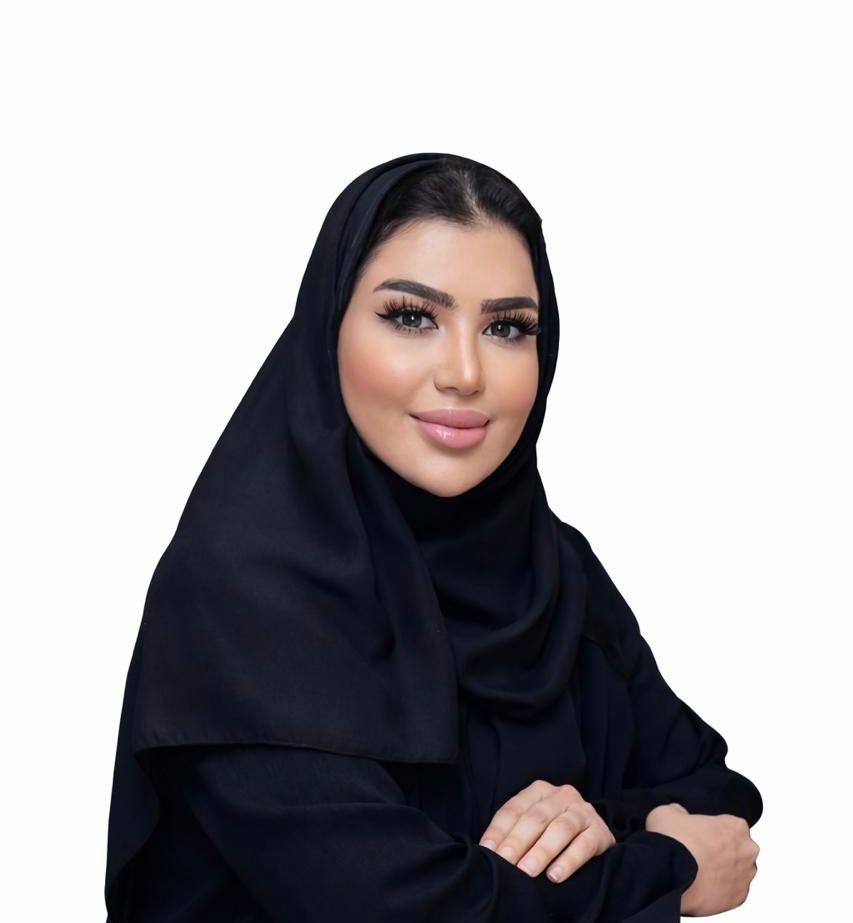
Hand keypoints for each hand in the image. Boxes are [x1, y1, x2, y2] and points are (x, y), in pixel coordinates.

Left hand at [478, 779, 615, 881]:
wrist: (594, 834)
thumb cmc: (552, 832)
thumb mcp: (533, 825)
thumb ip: (513, 832)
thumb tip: (488, 852)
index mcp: (539, 791)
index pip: (514, 809)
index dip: (499, 831)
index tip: (487, 852)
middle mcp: (562, 796)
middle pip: (536, 818)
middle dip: (517, 842)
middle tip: (504, 863)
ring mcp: (583, 811)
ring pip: (560, 829)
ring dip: (541, 851)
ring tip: (527, 871)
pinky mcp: (600, 832)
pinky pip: (584, 845)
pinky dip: (568, 861)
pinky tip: (554, 876)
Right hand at [645, 804, 759, 915]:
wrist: (668, 875)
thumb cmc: (673, 842)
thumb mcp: (667, 812)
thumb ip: (680, 811)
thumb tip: (680, 815)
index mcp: (736, 826)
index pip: (729, 824)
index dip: (712, 828)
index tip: (699, 834)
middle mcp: (747, 851)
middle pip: (737, 848)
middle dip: (722, 850)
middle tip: (698, 852)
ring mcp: (745, 877)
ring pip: (737, 871)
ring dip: (722, 871)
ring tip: (698, 871)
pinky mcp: (738, 899)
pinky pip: (731, 892)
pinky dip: (720, 889)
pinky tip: (701, 885)